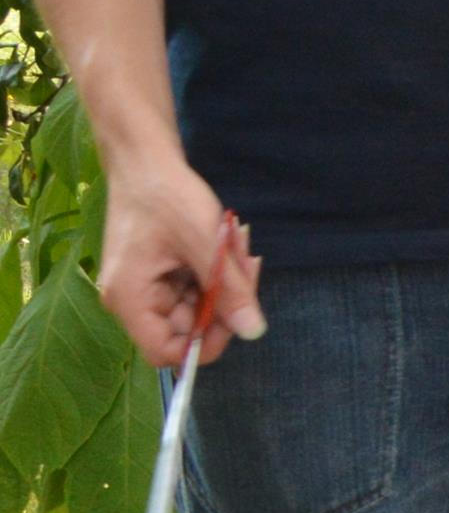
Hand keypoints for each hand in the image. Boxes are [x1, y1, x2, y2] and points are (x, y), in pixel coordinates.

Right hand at [99, 166, 259, 367]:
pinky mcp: (160, 274)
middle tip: (247, 264)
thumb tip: (253, 332)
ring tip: (235, 242)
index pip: (165, 351)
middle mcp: (133, 301)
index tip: (238, 315)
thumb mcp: (205, 242)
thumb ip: (229, 290)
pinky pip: (196, 286)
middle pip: (188, 327)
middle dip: (225, 300)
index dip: (205, 344)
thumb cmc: (166, 196)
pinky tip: (227, 242)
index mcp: (130, 300)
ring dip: (225, 280)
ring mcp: (147, 287)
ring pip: (199, 305)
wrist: (145, 161)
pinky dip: (216, 269)